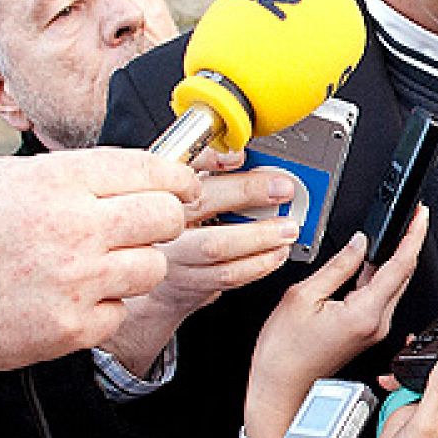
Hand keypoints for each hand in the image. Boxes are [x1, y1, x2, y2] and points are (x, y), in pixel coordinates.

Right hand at [0, 148, 198, 367]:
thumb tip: (138, 173)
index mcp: (60, 182)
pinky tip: (70, 298)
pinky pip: (120, 312)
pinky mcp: (70, 328)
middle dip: (164, 221)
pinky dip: (103, 308)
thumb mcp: (10, 176)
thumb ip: (76, 174)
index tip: (183, 188)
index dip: (179, 180)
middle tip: (145, 228)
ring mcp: (75, 281)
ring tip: (95, 266)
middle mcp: (74, 228)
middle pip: (167, 218)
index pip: (153, 171)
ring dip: (134, 267)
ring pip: (153, 268)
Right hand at [102, 159, 301, 375]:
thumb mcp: (183, 187)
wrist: (149, 275)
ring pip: (218, 247)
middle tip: (283, 190)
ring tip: (287, 229)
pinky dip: (258, 264)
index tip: (241, 157)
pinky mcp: (189, 283)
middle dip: (248, 193)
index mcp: (163, 190)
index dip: (211, 159)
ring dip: (261, 237)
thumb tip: (235, 155)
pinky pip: (227, 276)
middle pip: (203, 203)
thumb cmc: (175, 224)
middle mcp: (165, 221)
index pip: (182, 166)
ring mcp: (174, 255)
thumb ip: (206, 164)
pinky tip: (276, 253)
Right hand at [245, 206, 427, 437]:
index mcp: (365, 313)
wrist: (281, 388)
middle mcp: (377, 324)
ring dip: (395, 258)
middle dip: (410, 242)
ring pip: (393, 286)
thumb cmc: (284, 353)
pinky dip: (379, 276)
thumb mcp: (303, 296)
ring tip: (394, 232)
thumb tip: (358, 242)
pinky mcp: (366, 333)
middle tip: (412, 217)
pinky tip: (371, 261)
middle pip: (404, 275)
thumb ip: (337, 266)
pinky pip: (380, 298)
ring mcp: (374, 330)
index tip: (421, 215)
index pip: (402, 265)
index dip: (414, 235)